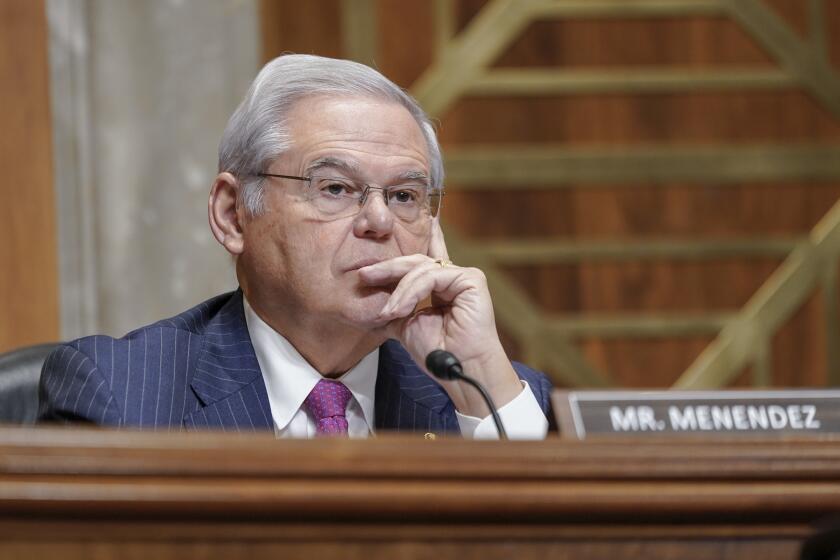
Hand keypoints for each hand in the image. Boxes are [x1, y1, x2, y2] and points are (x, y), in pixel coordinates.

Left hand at [358, 219, 522, 416]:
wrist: (458, 369)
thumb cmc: (437, 352)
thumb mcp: (406, 324)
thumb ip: (395, 306)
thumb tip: (373, 298)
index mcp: (441, 286)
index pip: (424, 260)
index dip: (413, 243)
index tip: (397, 226)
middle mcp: (454, 277)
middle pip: (415, 262)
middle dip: (387, 268)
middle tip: (364, 274)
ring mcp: (464, 276)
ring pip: (420, 269)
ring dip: (399, 291)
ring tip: (388, 312)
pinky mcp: (470, 278)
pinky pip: (431, 276)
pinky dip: (412, 291)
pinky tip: (401, 308)